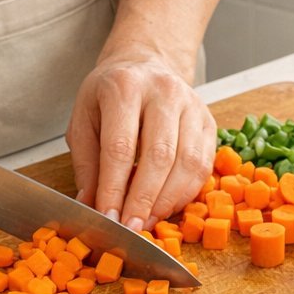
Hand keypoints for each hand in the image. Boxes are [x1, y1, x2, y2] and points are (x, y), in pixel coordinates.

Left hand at [67, 51, 215, 229]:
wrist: (145, 65)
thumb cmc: (109, 96)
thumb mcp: (84, 120)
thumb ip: (86, 163)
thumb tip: (91, 205)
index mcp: (124, 87)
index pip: (120, 147)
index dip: (114, 189)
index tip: (108, 218)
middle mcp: (163, 91)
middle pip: (159, 156)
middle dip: (143, 200)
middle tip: (131, 228)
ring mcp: (192, 105)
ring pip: (187, 163)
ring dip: (167, 201)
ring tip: (147, 220)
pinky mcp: (209, 121)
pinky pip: (203, 166)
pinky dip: (185, 193)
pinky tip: (166, 206)